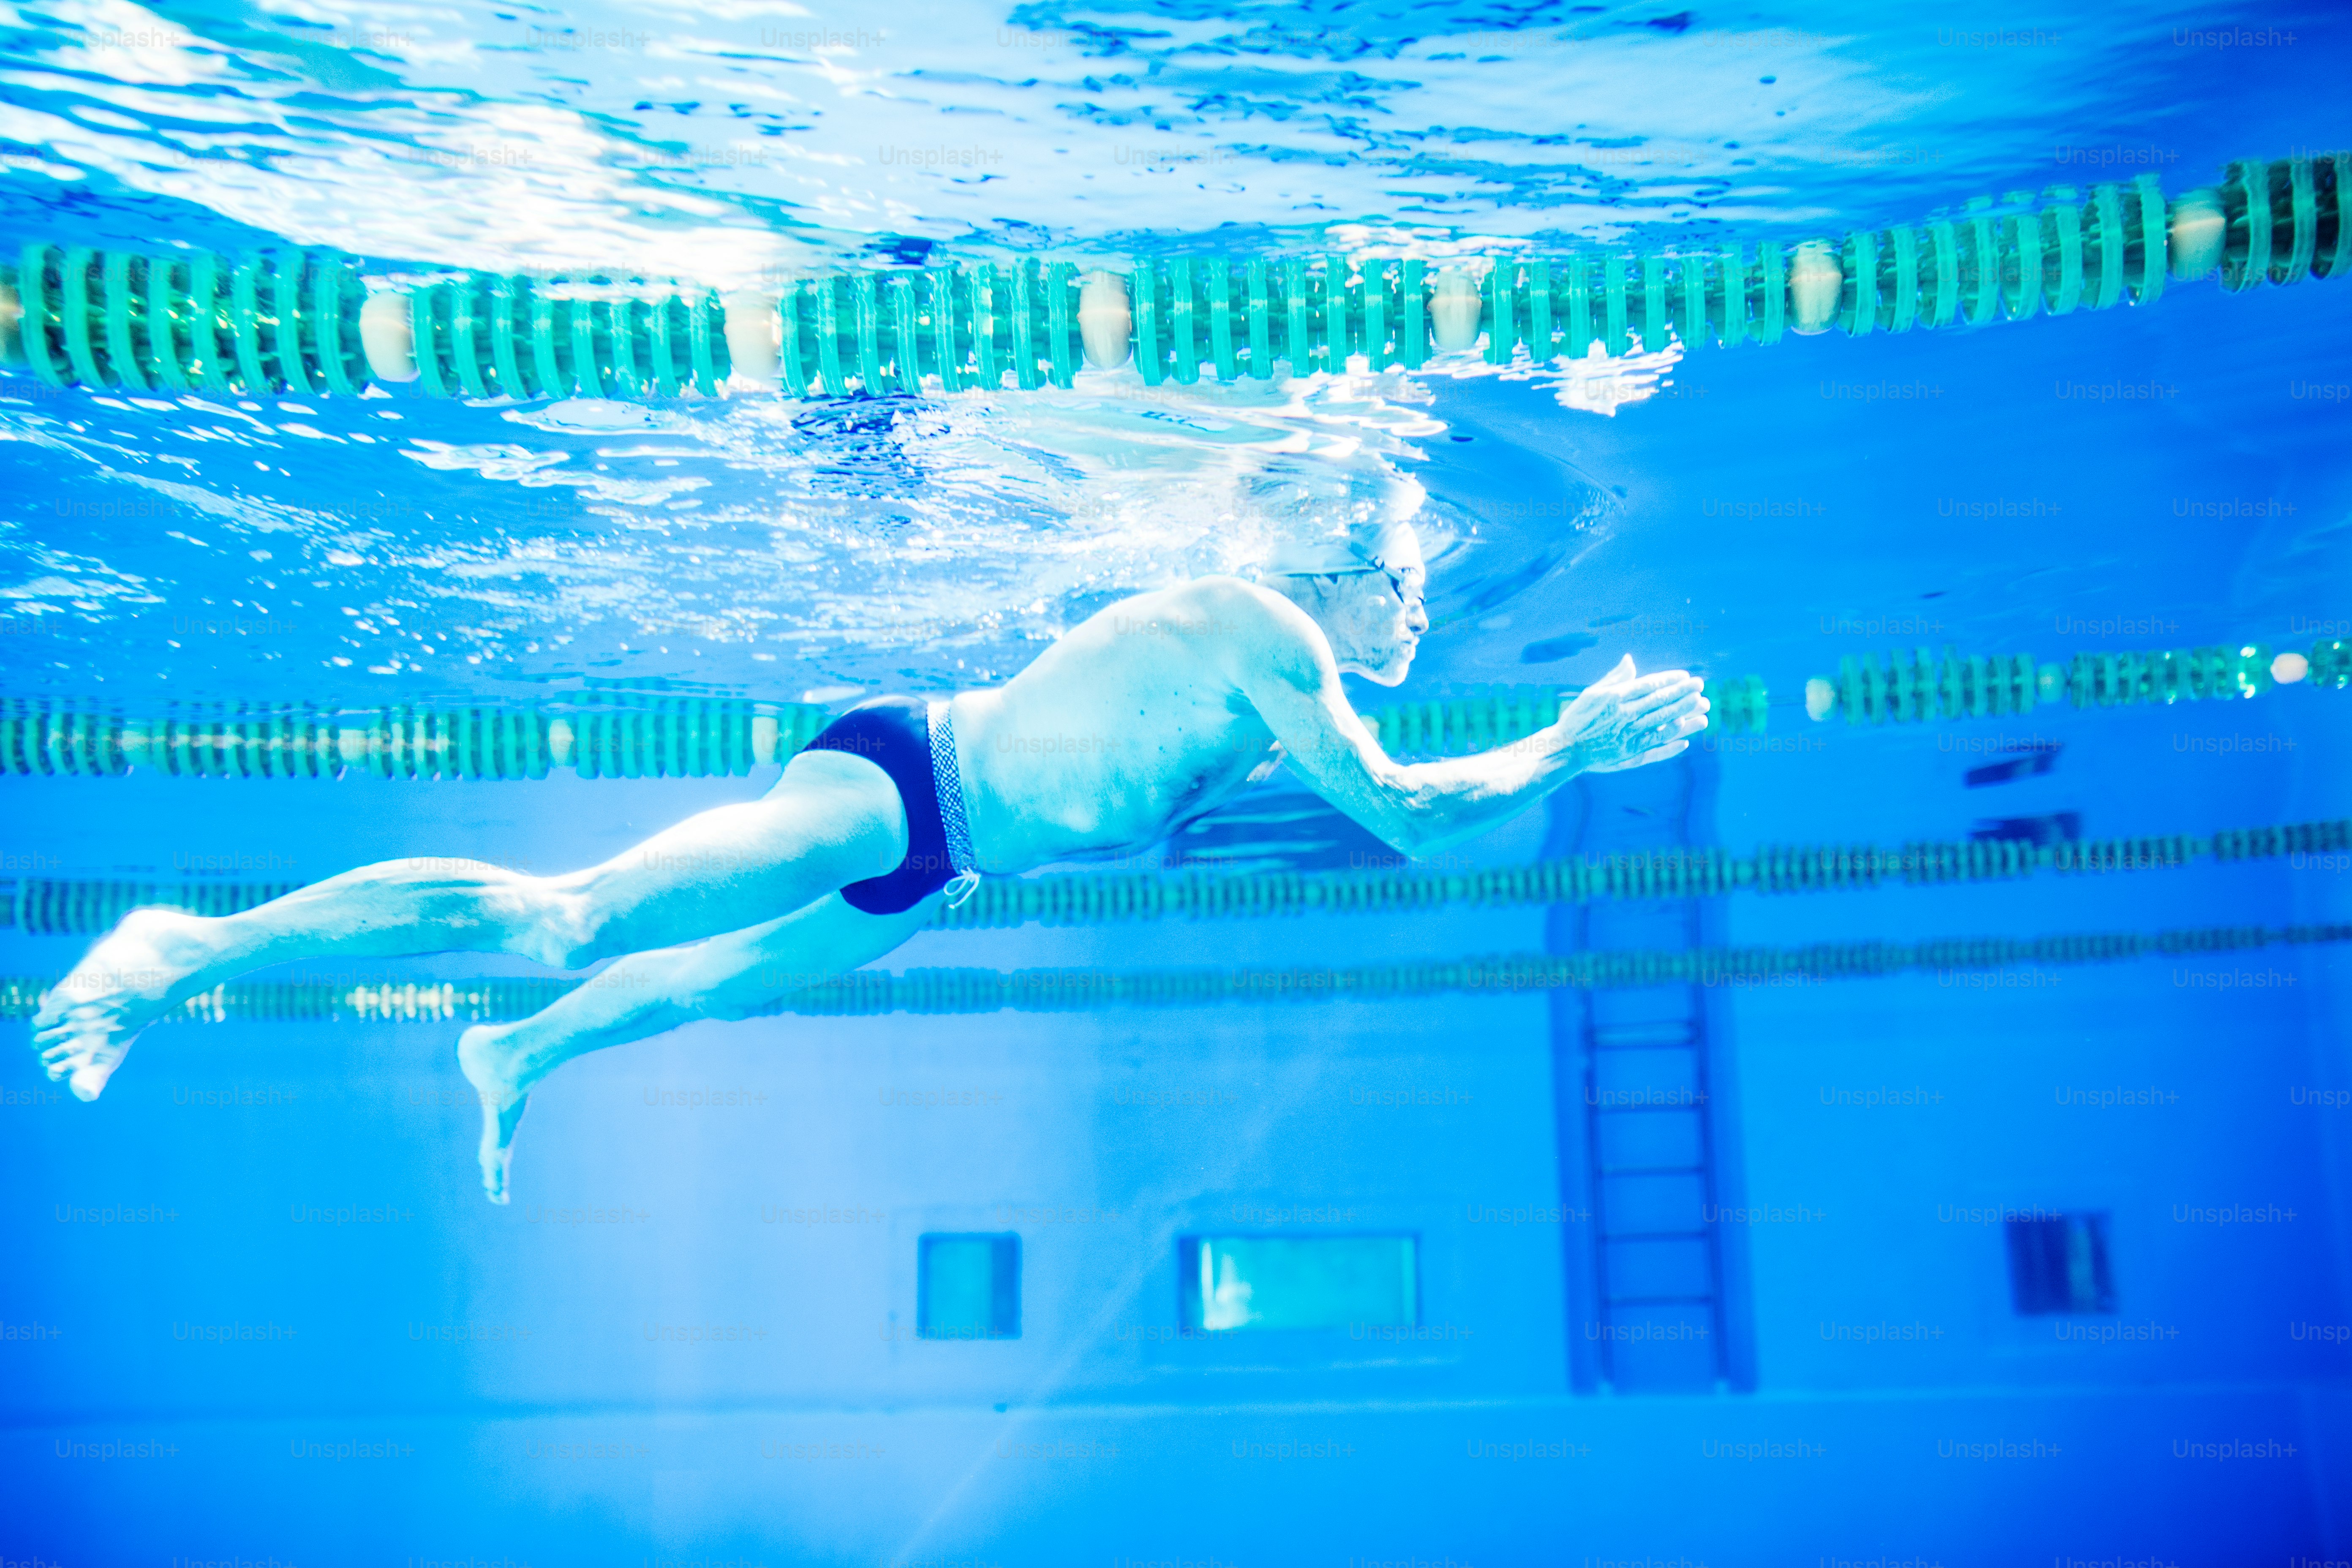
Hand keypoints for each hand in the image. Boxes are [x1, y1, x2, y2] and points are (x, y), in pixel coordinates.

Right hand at [1556, 655, 1707, 772]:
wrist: (1565, 749)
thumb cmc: (1577, 718)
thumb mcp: (1593, 693)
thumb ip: (1615, 677)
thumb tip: (1630, 659)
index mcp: (1615, 698)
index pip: (1649, 685)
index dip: (1670, 680)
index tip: (1686, 676)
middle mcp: (1624, 715)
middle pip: (1660, 702)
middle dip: (1683, 693)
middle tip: (1701, 686)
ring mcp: (1628, 736)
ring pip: (1663, 723)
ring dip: (1685, 715)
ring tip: (1703, 707)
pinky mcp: (1629, 754)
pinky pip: (1655, 748)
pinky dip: (1671, 745)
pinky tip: (1686, 741)